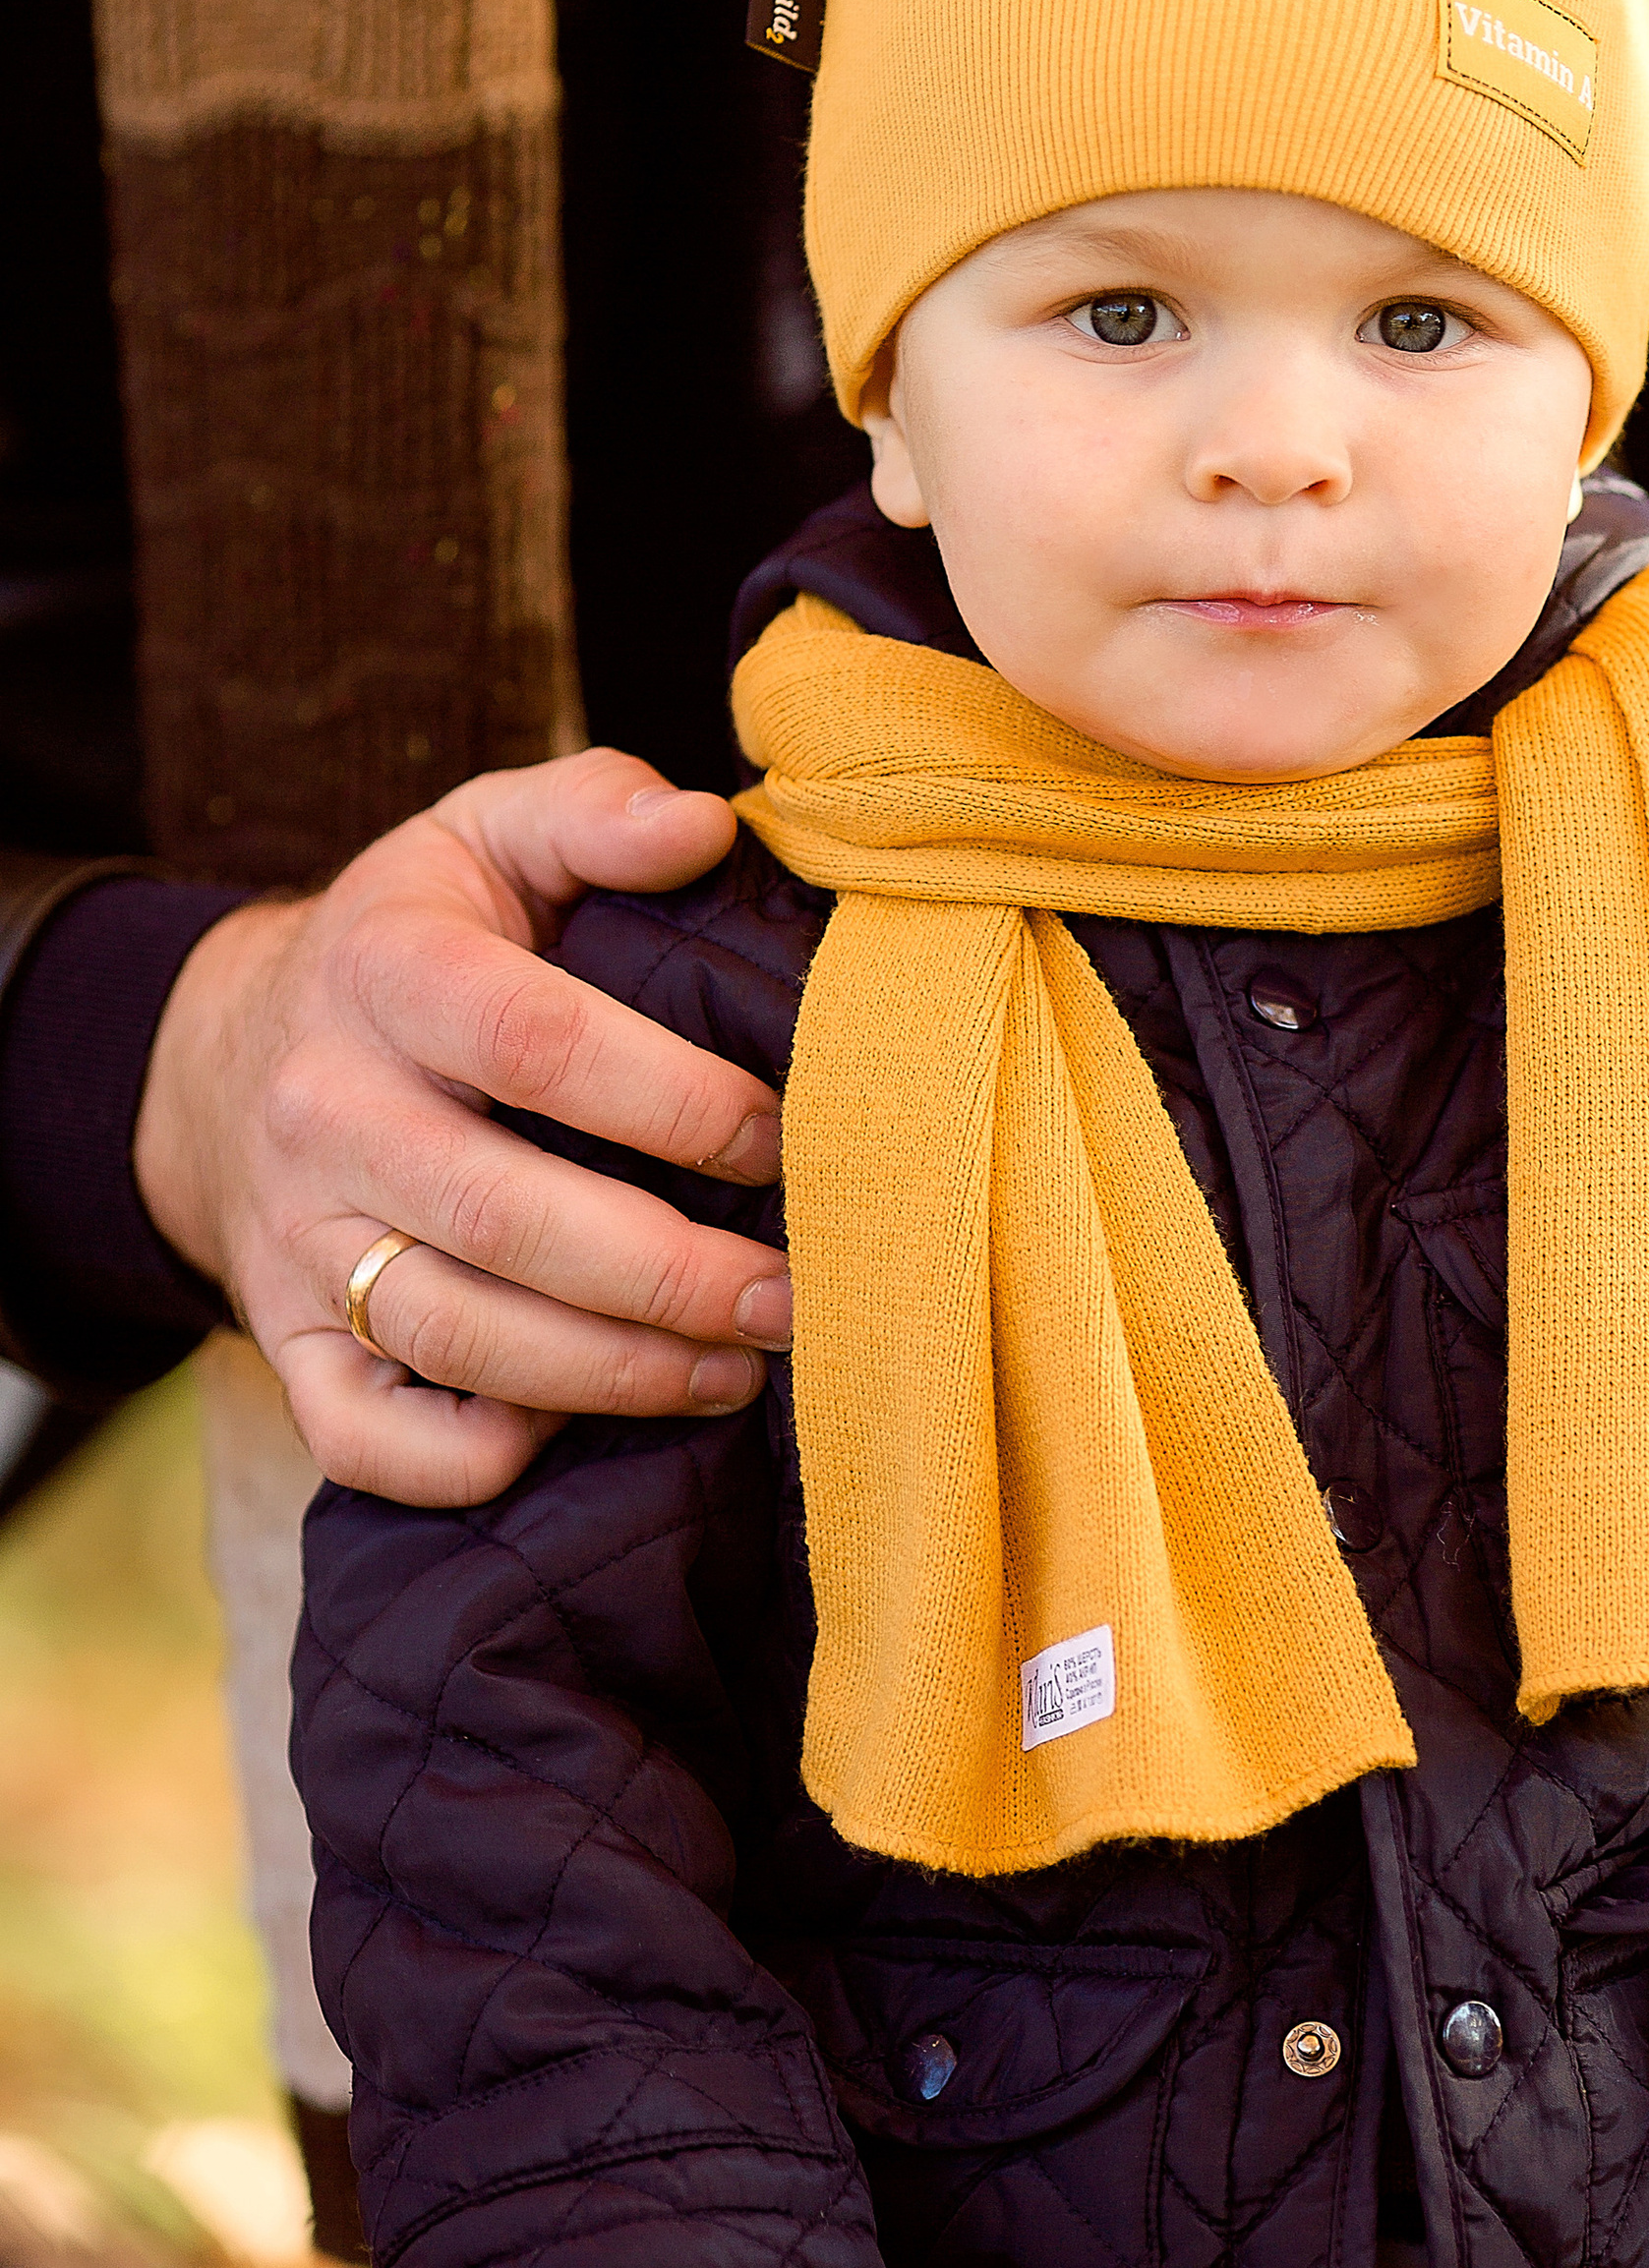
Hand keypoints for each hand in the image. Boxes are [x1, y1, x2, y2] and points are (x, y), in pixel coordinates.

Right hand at [133, 751, 790, 1505]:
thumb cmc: (419, 939)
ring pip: (452, 1335)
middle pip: (502, 1214)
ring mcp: (294, 1237)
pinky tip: (578, 1432)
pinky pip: (365, 1438)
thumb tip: (704, 825)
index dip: (677, 1101)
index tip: (783, 1135)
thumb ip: (598, 809)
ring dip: (612, 1373)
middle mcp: (324, 1110)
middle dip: (670, 1271)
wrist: (233, 1050)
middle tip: (794, 1296)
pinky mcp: (284, 1337)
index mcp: (386, 971)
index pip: (538, 1044)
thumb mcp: (490, 834)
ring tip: (738, 1369)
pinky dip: (471, 1458)